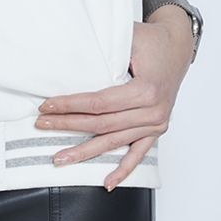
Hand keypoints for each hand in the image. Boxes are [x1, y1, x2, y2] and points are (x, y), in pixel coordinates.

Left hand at [35, 8, 193, 188]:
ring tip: (60, 158)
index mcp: (146, 90)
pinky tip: (107, 182)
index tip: (47, 106)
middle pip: (102, 124)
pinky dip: (123, 169)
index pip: (99, 103)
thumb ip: (103, 53)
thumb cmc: (152, 40)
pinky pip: (138, 153)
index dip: (70, 105)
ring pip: (114, 142)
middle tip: (42, 126)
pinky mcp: (157, 129)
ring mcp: (156, 124)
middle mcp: (153, 111)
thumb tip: (68, 59)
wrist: (178, 45)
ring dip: (86, 152)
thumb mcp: (127, 38)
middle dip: (69, 125)